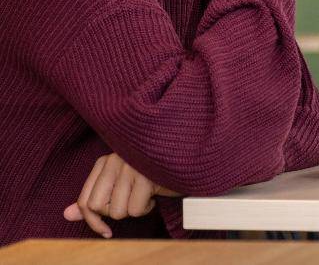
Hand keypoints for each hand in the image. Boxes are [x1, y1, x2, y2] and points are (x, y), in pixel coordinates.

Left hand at [63, 154, 180, 237]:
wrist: (183, 158)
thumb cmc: (149, 173)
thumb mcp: (119, 184)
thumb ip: (94, 197)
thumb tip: (66, 215)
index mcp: (103, 162)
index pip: (84, 201)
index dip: (92, 221)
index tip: (105, 231)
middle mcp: (113, 161)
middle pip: (97, 207)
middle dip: (114, 214)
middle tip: (130, 204)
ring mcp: (129, 168)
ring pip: (117, 211)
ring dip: (133, 210)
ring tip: (144, 196)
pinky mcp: (145, 177)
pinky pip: (136, 210)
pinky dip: (146, 208)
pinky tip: (153, 194)